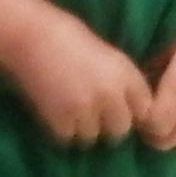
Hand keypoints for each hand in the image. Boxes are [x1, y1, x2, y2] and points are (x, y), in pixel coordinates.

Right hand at [10, 13, 153, 147]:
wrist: (31, 37)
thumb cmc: (69, 40)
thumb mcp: (108, 57)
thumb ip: (123, 84)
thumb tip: (135, 115)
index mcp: (126, 74)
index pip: (144, 111)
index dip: (130, 111)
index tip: (117, 107)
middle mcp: (111, 94)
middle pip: (120, 130)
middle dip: (107, 126)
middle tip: (90, 112)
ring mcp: (86, 108)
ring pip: (93, 138)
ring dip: (82, 130)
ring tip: (69, 109)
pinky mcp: (61, 120)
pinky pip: (68, 139)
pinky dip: (61, 130)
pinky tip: (55, 111)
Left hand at [139, 0, 175, 148]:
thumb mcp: (174, 45)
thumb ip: (154, 68)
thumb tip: (136, 83)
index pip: (155, 128)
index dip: (143, 122)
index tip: (138, 107)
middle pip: (166, 141)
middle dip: (153, 131)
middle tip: (149, 112)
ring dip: (173, 131)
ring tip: (169, 112)